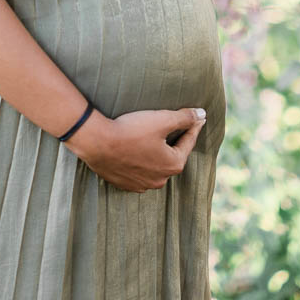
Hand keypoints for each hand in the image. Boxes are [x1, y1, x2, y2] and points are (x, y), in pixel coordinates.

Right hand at [66, 106, 207, 191]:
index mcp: (173, 164)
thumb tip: (202, 114)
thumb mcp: (161, 120)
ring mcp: (141, 185)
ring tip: (152, 138)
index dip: (192, 127)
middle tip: (174, 127)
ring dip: (156, 153)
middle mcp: (160, 180)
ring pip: (155, 166)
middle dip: (174, 141)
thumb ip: (184, 118)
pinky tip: (135, 150)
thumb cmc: (131, 130)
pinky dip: (141, 162)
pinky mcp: (125, 184)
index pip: (188, 142)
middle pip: (172, 156)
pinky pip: (139, 172)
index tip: (197, 117)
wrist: (97, 143)